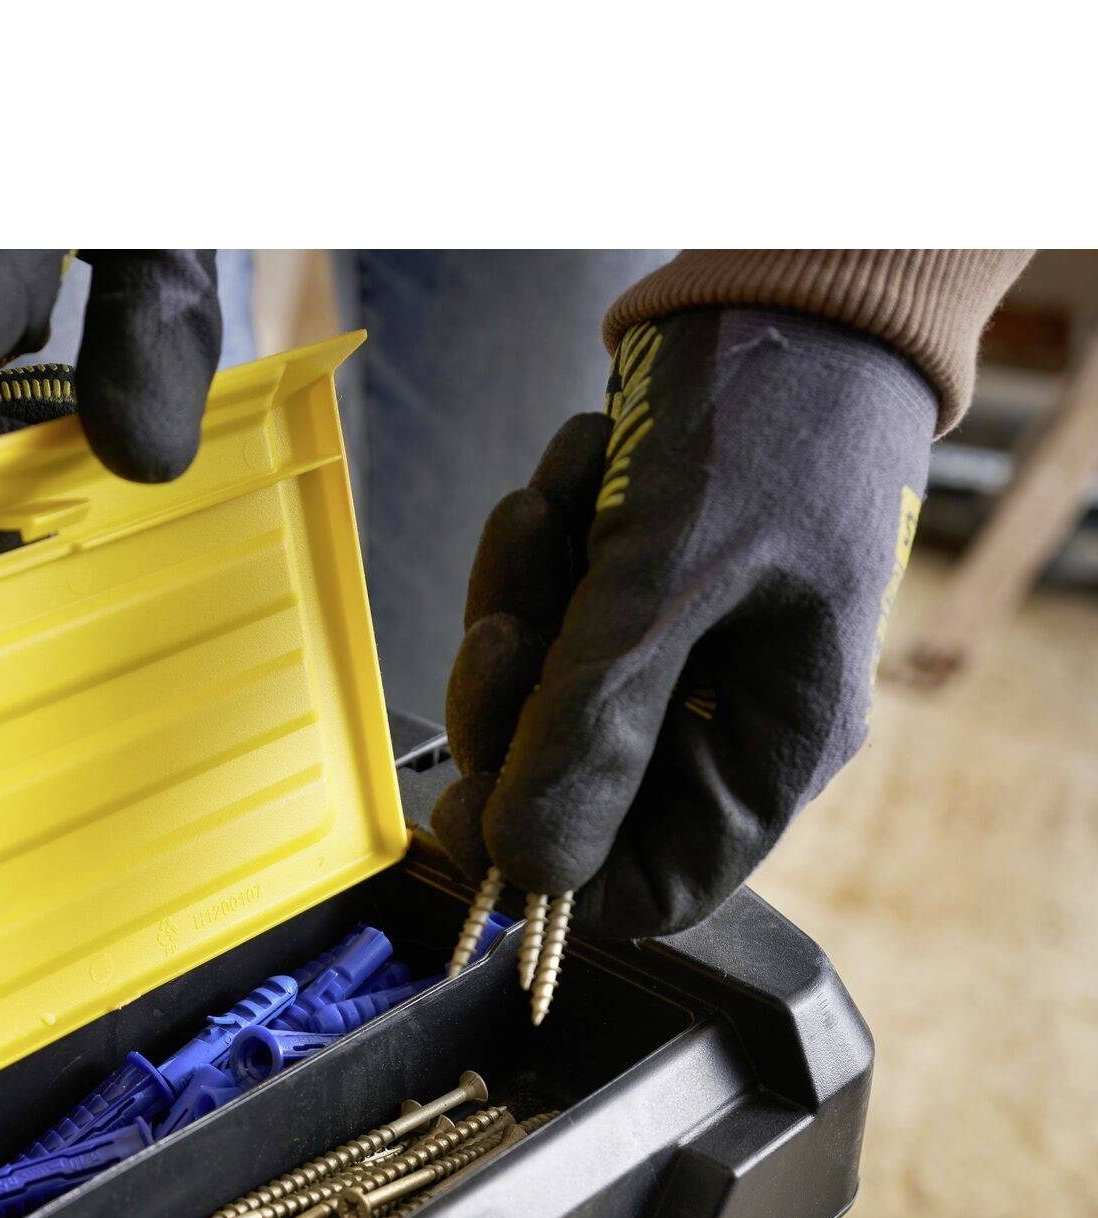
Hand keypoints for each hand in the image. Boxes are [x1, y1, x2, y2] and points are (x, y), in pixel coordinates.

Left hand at [432, 307, 935, 938]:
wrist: (795, 285)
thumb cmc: (770, 422)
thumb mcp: (671, 576)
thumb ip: (594, 723)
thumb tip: (521, 864)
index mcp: (771, 746)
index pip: (650, 886)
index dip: (550, 872)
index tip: (468, 812)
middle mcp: (725, 720)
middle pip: (574, 791)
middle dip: (516, 706)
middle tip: (503, 628)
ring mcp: (679, 660)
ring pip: (543, 701)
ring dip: (519, 603)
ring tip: (551, 507)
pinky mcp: (634, 601)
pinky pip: (549, 620)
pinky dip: (538, 552)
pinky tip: (573, 476)